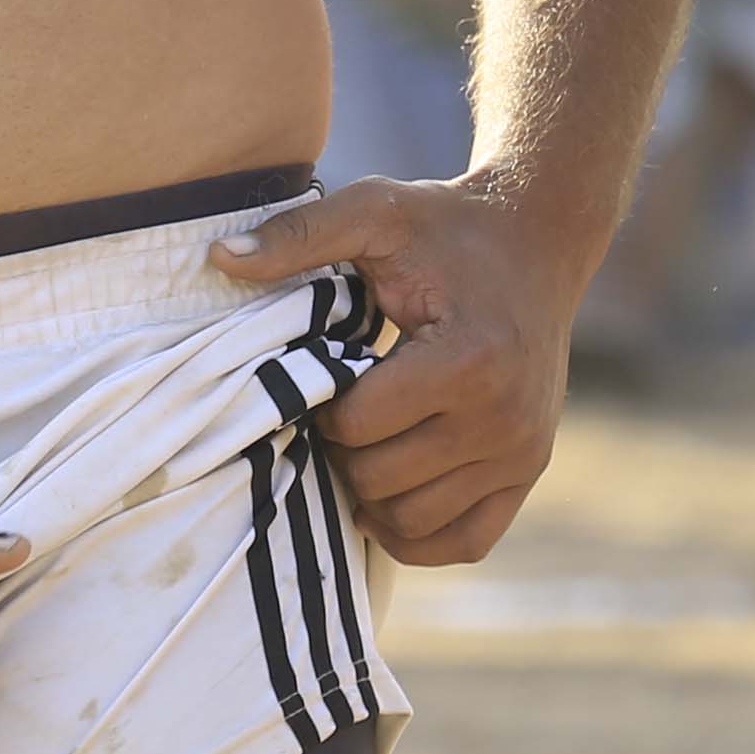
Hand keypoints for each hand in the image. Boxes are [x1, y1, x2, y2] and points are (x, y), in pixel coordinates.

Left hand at [217, 175, 582, 565]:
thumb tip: (217, 258)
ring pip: (414, 521)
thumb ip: (298, 236)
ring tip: (363, 439)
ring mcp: (522, 453)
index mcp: (468, 360)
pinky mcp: (529, 470)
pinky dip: (418, 534)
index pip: (358, 425)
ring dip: (372, 492)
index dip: (323, 403)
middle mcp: (504, 419)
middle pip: (381, 480)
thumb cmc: (447, 226)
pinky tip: (389, 492)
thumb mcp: (375, 212)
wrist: (537, 238)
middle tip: (338, 407)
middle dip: (343, 449)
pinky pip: (466, 541)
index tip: (326, 372)